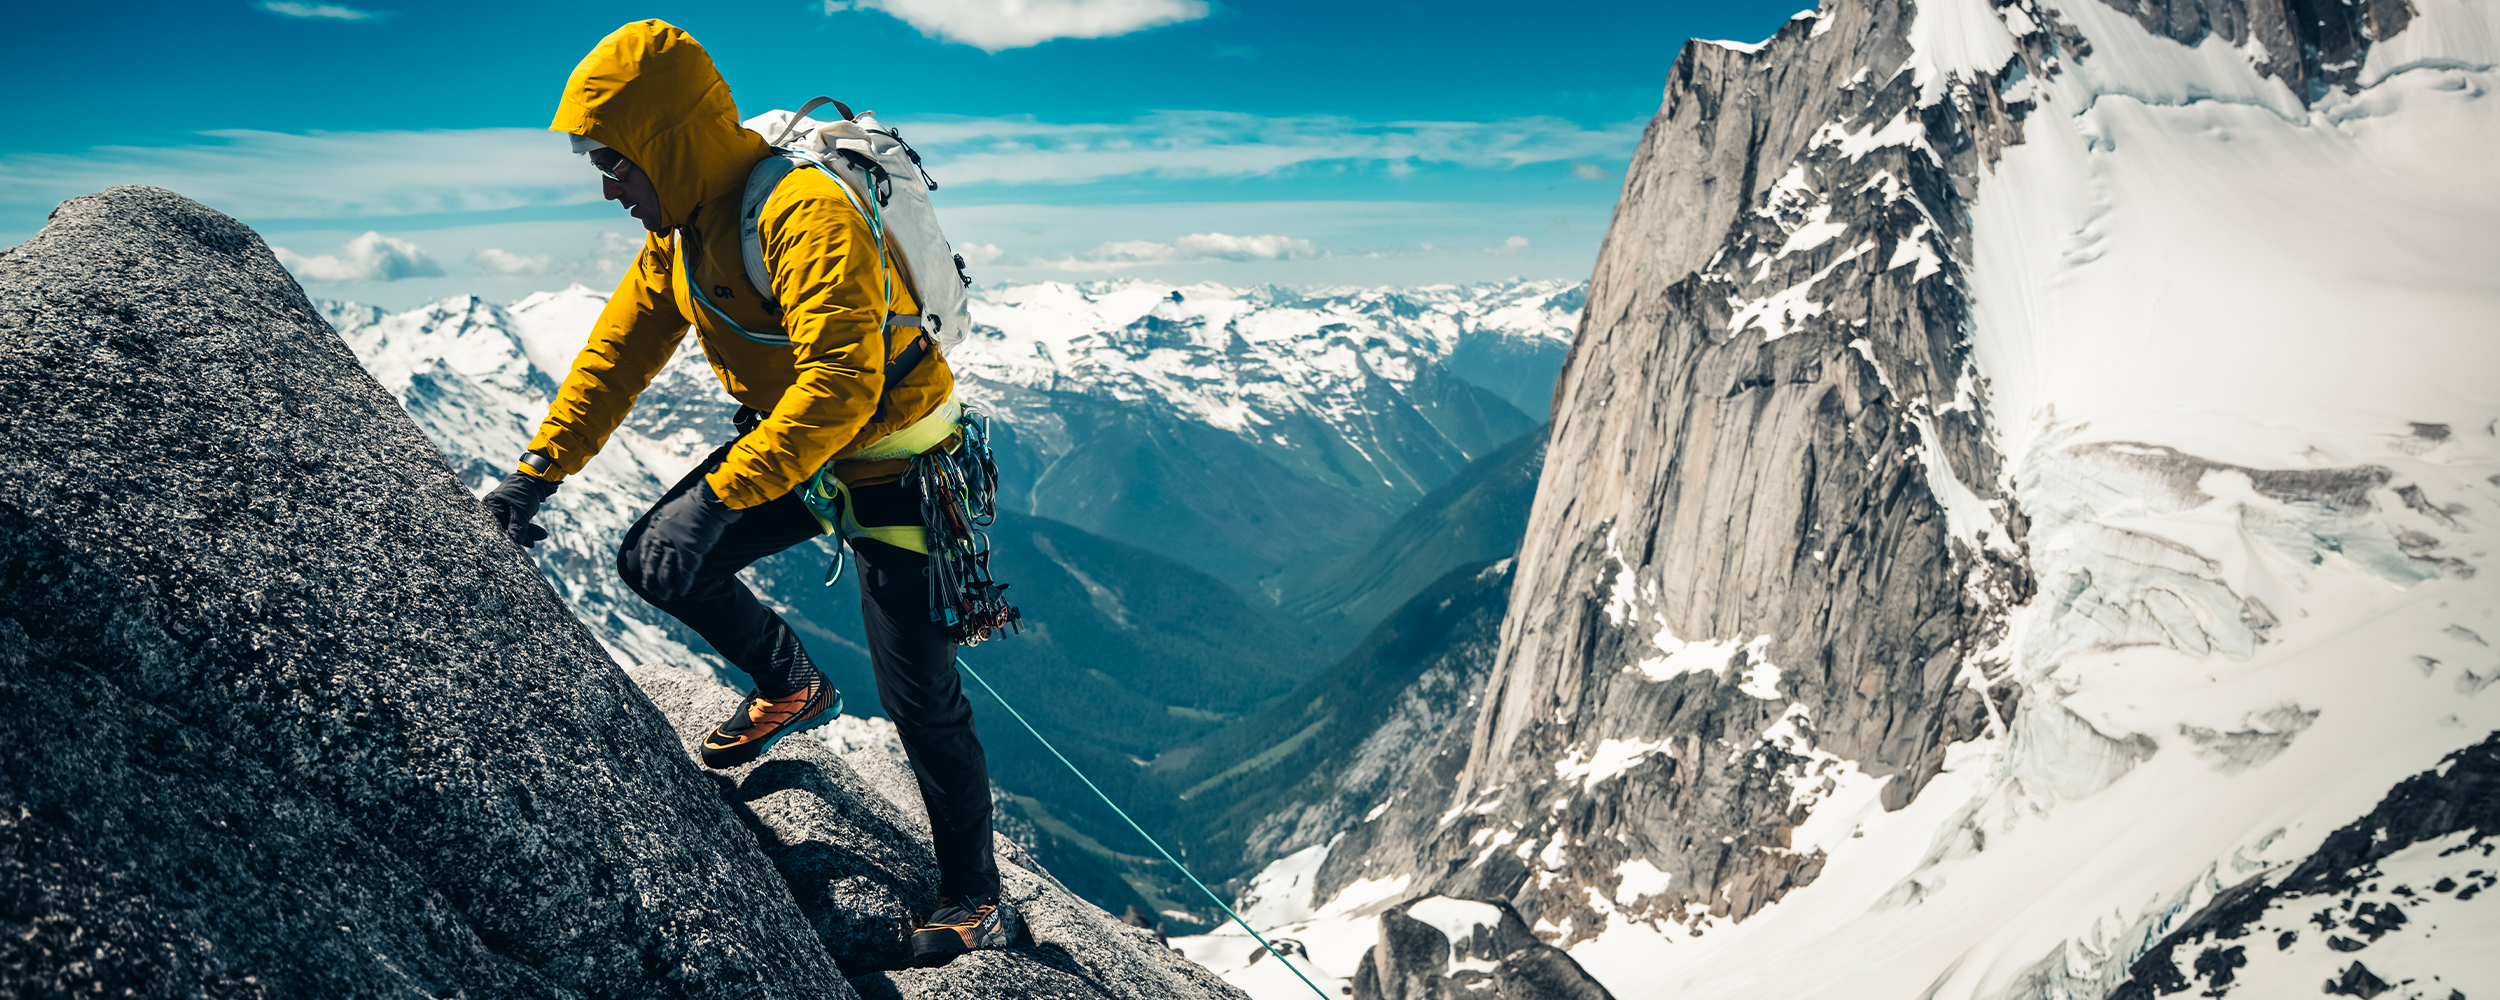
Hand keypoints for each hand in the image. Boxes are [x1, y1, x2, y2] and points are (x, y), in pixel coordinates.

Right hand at [481, 472, 559, 546]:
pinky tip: (541, 534)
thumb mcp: (522, 511)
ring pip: (514, 525)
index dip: (506, 538)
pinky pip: (519, 522)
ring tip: (542, 535)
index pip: (496, 527)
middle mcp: (493, 508)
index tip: (515, 547)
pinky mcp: (512, 510)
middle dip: (520, 536)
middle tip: (532, 544)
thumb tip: (516, 541)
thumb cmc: (524, 491)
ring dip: (527, 532)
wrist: (536, 477)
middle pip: (505, 528)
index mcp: (490, 506)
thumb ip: (518, 527)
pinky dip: (529, 528)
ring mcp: (503, 509)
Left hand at [634, 480, 743, 600]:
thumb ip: (669, 522)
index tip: (646, 576)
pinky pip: (683, 573)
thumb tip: (670, 533)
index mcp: (656, 524)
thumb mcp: (676, 508)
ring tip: (666, 596)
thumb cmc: (699, 501)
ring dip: (666, 586)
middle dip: (652, 580)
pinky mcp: (689, 551)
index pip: (646, 550)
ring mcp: (674, 544)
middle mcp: (661, 535)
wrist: (712, 498)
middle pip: (652, 563)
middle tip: (653, 592)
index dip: (646, 565)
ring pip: (666, 571)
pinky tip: (683, 591)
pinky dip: (683, 584)